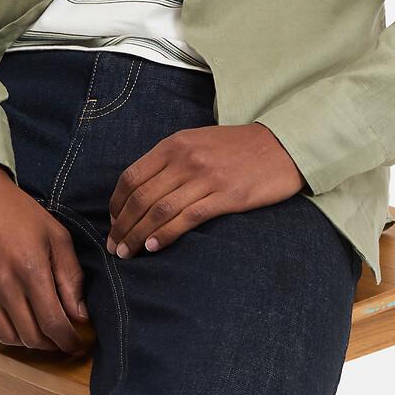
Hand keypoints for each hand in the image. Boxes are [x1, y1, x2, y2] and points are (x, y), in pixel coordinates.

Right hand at [0, 157, 91, 356]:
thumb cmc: (18, 212)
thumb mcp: (55, 234)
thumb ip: (70, 276)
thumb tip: (80, 314)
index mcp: (31, 269)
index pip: (53, 323)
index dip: (68, 340)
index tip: (78, 344)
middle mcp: (3, 286)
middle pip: (31, 337)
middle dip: (51, 344)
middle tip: (61, 339)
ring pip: (7, 337)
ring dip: (27, 340)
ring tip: (39, 329)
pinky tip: (10, 319)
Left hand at [106, 123, 303, 258]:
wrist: (281, 145)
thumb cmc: (238, 147)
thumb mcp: (199, 141)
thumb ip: (171, 160)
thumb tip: (142, 190)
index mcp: (176, 143)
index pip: (132, 176)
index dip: (116, 204)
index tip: (112, 222)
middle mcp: (186, 158)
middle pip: (141, 197)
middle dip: (122, 226)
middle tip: (115, 247)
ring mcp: (206, 177)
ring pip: (159, 211)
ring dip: (138, 236)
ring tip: (128, 253)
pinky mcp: (226, 196)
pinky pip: (187, 219)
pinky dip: (166, 235)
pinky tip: (154, 248)